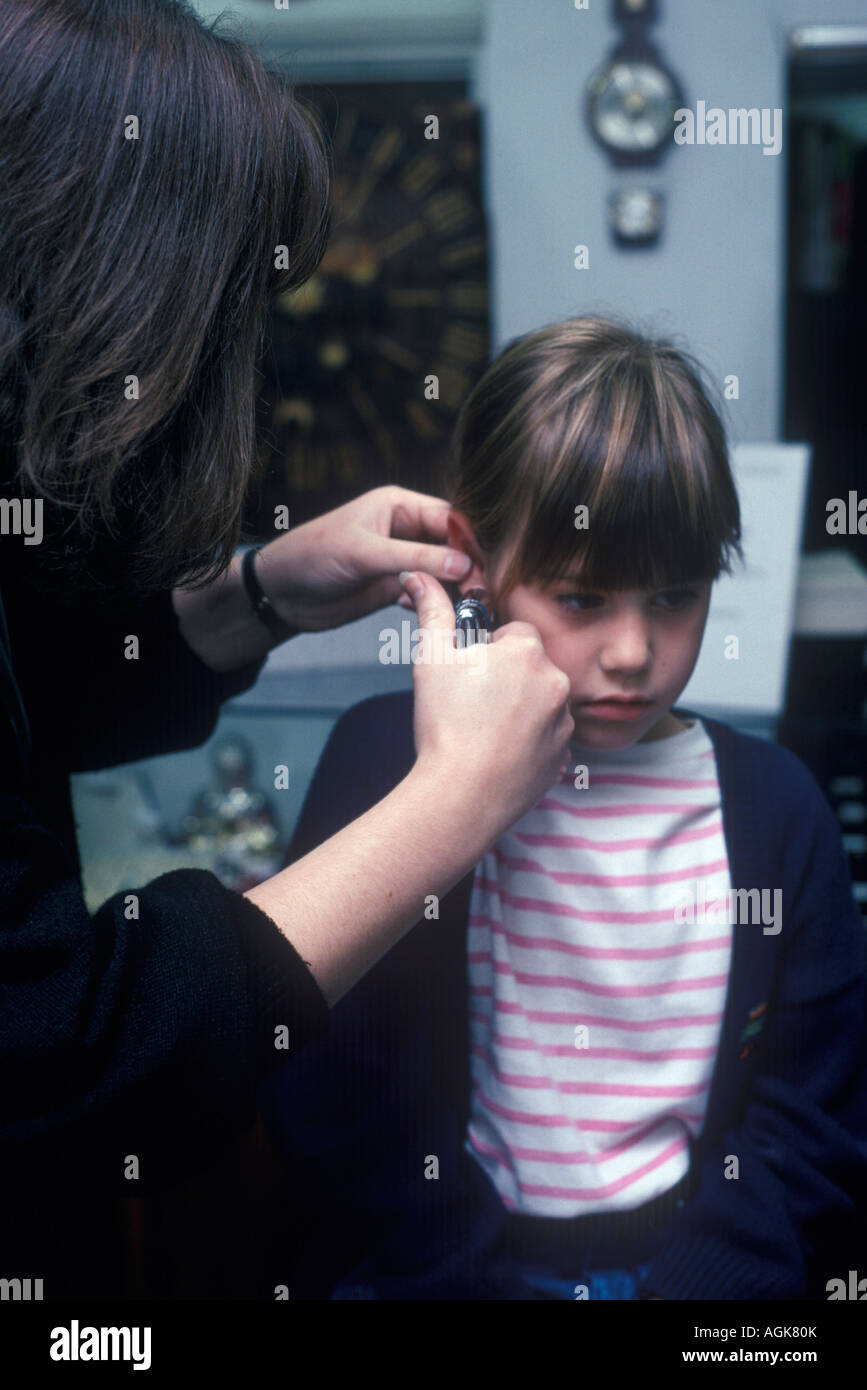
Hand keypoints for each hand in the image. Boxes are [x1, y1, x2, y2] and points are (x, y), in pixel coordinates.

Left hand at [253, 486, 471, 632]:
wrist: (280, 593)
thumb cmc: (312, 557)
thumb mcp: (364, 553)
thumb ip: (415, 557)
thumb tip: (465, 564)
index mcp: (399, 505)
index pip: (450, 518)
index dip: (471, 541)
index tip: (489, 567)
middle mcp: (405, 529)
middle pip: (454, 545)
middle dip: (470, 567)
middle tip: (484, 594)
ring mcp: (401, 559)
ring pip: (444, 572)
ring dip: (457, 589)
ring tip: (470, 608)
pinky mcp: (394, 587)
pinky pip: (428, 593)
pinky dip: (437, 603)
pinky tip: (439, 615)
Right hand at [403, 571, 574, 832]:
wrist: (461, 796)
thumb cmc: (445, 726)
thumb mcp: (431, 659)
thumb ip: (432, 612)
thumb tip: (419, 578)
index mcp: (528, 653)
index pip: (515, 633)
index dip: (489, 649)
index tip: (470, 670)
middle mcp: (557, 683)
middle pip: (531, 668)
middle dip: (507, 679)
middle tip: (472, 703)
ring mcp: (564, 724)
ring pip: (541, 704)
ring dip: (520, 710)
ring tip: (483, 732)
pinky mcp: (563, 758)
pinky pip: (547, 740)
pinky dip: (528, 744)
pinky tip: (497, 754)